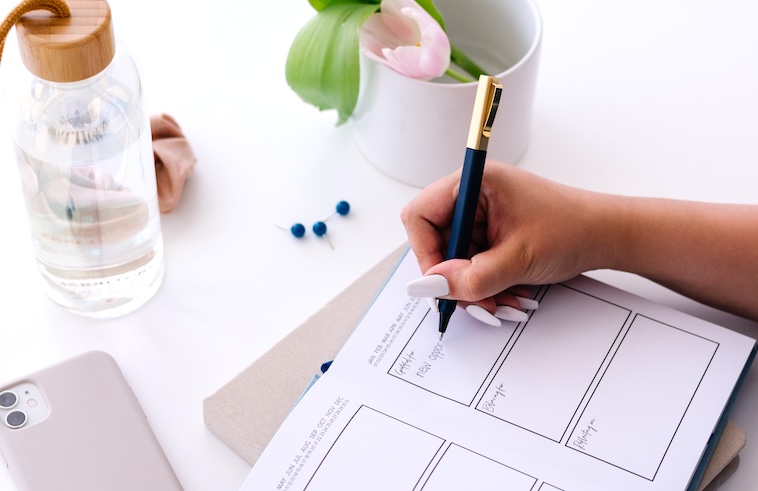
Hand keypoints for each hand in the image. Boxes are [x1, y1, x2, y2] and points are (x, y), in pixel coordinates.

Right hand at [401, 161, 613, 320]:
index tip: (442, 283)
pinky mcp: (491, 234)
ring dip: (474, 287)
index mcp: (474, 183)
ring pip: (454, 260)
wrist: (608, 237)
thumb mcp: (517, 260)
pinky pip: (472, 265)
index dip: (425, 252)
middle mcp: (472, 196)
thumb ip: (470, 277)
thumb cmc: (572, 230)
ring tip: (503, 302)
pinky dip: (486, 284)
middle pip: (436, 242)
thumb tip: (427, 287)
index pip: (420, 216)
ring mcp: (481, 216)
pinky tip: (509, 294)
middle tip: (477, 302)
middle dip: (456, 279)